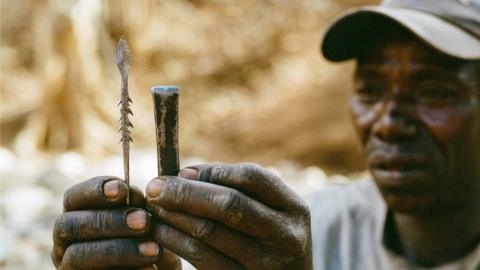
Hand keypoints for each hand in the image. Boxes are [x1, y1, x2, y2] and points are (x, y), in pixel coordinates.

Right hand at [52, 176, 181, 269]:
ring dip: (119, 249)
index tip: (123, 189)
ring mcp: (69, 265)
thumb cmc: (152, 243)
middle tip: (144, 221)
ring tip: (154, 250)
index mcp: (78, 215)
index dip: (95, 190)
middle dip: (109, 220)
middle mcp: (67, 240)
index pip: (73, 197)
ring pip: (78, 254)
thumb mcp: (150, 223)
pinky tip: (149, 269)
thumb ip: (144, 207)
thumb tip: (151, 190)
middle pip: (71, 224)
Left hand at [146, 163, 311, 269]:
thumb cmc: (270, 238)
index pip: (252, 177)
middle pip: (229, 204)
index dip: (213, 171)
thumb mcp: (270, 211)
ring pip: (210, 232)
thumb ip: (237, 189)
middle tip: (155, 187)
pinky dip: (175, 241)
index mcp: (294, 209)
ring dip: (174, 215)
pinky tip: (161, 231)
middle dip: (185, 192)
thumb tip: (186, 174)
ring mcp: (266, 264)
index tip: (181, 172)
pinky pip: (201, 258)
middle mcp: (286, 236)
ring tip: (154, 207)